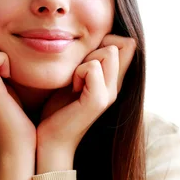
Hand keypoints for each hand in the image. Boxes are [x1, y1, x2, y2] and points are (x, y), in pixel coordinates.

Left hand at [36, 35, 136, 169]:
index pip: (129, 43)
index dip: (109, 39)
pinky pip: (93, 68)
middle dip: (96, 48)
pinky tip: (72, 88)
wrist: (50, 141)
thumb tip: (86, 38)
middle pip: (123, 43)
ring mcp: (110, 94)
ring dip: (85, 60)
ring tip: (75, 80)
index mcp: (112, 80)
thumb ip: (85, 62)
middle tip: (78, 71)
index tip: (85, 59)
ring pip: (109, 51)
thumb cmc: (56, 110)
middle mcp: (116, 86)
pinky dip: (78, 72)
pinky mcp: (98, 101)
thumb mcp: (74, 79)